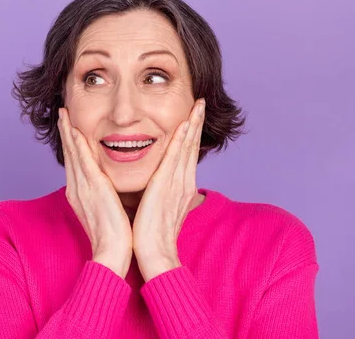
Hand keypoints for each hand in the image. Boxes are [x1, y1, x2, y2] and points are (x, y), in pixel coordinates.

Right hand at [57, 107, 132, 277]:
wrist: (112, 252)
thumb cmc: (114, 236)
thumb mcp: (106, 212)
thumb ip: (105, 197)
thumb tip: (110, 190)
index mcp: (80, 194)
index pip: (74, 163)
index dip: (70, 144)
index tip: (69, 127)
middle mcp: (77, 188)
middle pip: (69, 154)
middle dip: (64, 133)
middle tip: (61, 113)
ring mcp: (82, 187)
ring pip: (73, 153)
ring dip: (68, 132)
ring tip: (63, 114)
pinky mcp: (93, 187)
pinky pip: (83, 160)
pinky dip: (78, 143)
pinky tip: (74, 129)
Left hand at [132, 98, 205, 281]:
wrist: (154, 253)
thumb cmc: (152, 233)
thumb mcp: (160, 206)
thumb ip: (161, 192)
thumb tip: (158, 185)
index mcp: (181, 186)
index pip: (187, 153)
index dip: (192, 133)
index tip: (194, 115)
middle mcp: (183, 182)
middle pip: (192, 146)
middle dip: (197, 122)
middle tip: (201, 102)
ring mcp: (178, 183)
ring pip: (187, 147)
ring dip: (193, 124)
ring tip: (197, 105)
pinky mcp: (167, 186)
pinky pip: (176, 158)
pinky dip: (182, 140)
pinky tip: (185, 124)